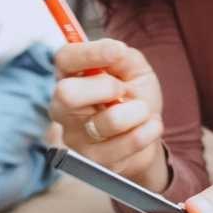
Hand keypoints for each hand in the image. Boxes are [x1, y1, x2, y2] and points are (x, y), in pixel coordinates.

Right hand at [51, 38, 167, 190]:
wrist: (146, 133)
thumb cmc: (133, 95)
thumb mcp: (133, 68)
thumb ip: (123, 57)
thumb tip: (114, 51)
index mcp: (70, 76)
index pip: (64, 59)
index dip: (89, 53)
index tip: (117, 52)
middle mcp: (63, 107)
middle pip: (67, 94)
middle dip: (106, 87)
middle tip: (122, 90)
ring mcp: (75, 137)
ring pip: (107, 122)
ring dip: (137, 111)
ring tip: (143, 110)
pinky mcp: (94, 161)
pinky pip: (127, 144)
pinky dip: (148, 131)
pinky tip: (148, 126)